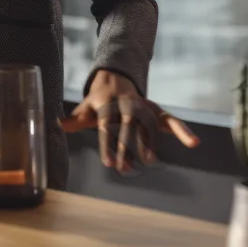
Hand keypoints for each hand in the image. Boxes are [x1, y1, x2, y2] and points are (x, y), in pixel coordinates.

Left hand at [58, 69, 199, 172]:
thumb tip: (54, 124)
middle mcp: (126, 104)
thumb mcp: (84, 108)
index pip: (106, 126)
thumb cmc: (98, 101)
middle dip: (126, 146)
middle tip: (124, 168)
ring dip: (149, 143)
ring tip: (150, 160)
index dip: (107, 144)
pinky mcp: (156, 110)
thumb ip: (72, 119)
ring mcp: (143, 106)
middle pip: (127, 126)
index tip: (108, 162)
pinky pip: (171, 120)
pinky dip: (182, 131)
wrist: (116, 79)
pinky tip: (194, 143)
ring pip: (147, 126)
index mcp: (107, 104)